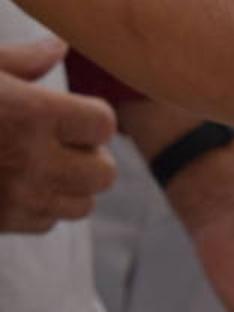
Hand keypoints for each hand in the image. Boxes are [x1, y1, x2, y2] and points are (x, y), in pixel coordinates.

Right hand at [0, 38, 116, 232]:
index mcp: (29, 113)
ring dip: (71, 185)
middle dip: (89, 155)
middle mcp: (31, 160)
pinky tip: (16, 182)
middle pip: (104, 172)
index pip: (103, 123)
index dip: (91, 116)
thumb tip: (59, 47)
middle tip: (61, 140)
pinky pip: (48, 221)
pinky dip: (42, 205)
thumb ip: (20, 62)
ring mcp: (17, 198)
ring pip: (82, 204)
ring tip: (40, 163)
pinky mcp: (1, 224)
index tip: (72, 111)